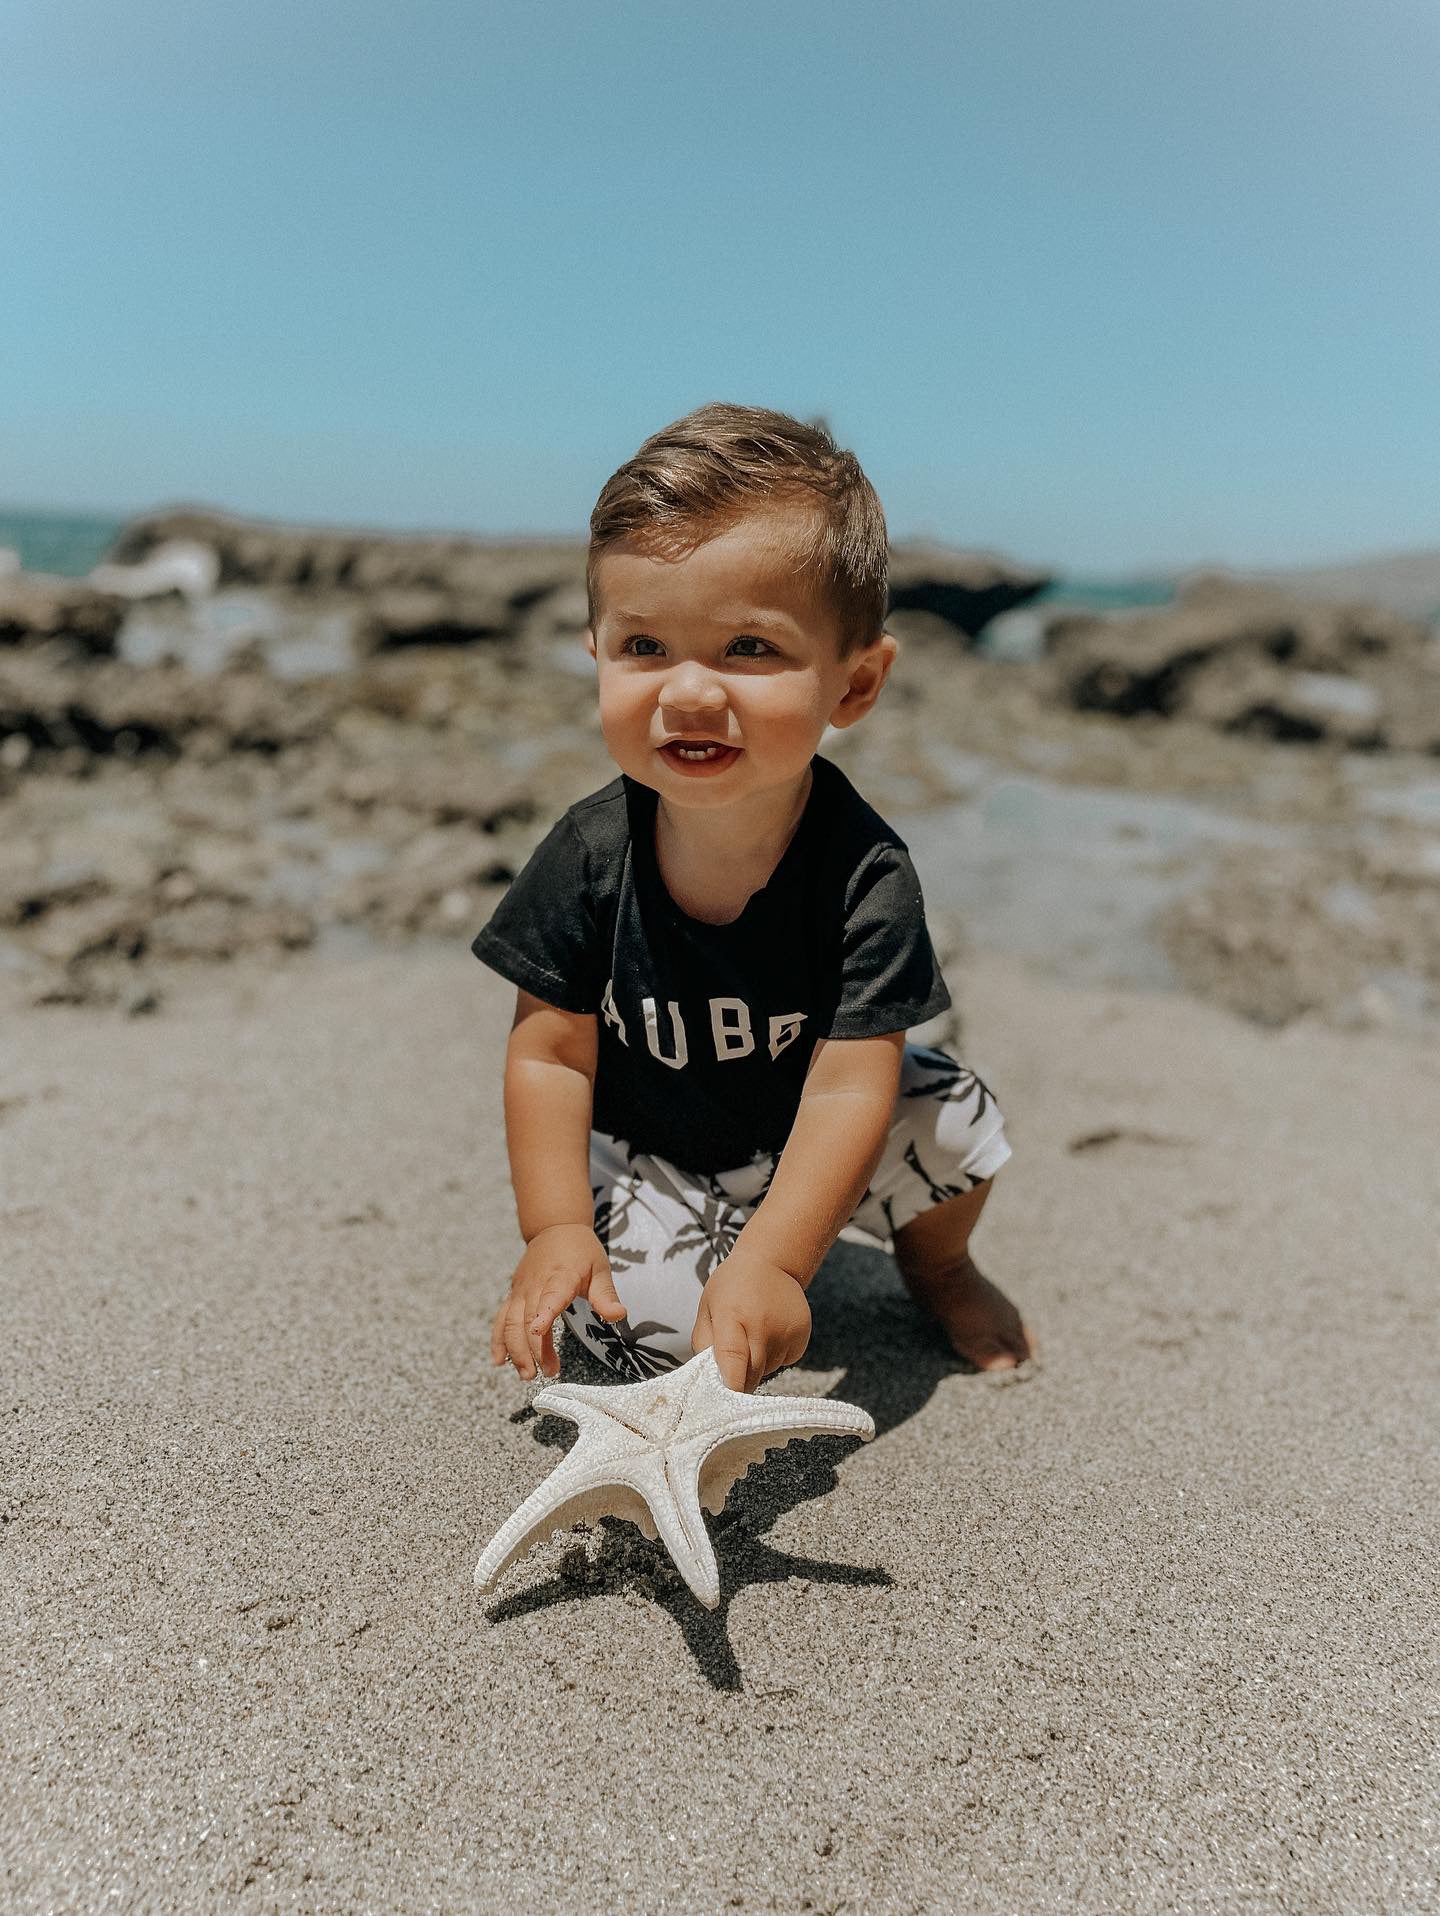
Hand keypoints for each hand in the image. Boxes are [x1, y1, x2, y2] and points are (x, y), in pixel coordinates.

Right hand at [491, 1224, 624, 1381]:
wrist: (555, 1227)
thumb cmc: (581, 1250)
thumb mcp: (600, 1268)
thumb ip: (606, 1295)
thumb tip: (619, 1316)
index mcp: (560, 1276)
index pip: (550, 1297)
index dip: (544, 1314)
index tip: (539, 1333)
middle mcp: (536, 1284)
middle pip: (527, 1318)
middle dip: (533, 1348)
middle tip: (545, 1372)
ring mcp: (521, 1290)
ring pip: (511, 1322)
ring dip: (516, 1350)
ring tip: (526, 1374)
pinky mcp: (514, 1294)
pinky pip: (501, 1319)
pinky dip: (498, 1340)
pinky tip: (500, 1361)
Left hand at [691, 1253, 810, 1392]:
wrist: (771, 1262)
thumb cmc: (730, 1288)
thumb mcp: (707, 1308)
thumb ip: (704, 1344)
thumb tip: (706, 1379)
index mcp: (732, 1316)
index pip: (733, 1358)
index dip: (730, 1384)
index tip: (725, 1403)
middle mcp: (762, 1325)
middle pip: (751, 1374)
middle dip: (738, 1379)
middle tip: (730, 1367)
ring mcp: (785, 1332)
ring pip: (766, 1371)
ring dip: (755, 1366)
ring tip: (751, 1337)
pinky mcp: (801, 1337)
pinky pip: (783, 1363)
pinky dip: (773, 1357)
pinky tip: (768, 1335)